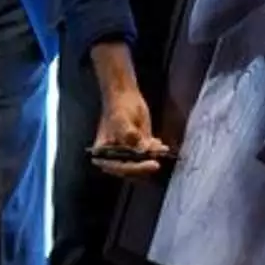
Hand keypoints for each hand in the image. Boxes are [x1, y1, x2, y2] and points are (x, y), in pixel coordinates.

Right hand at [88, 42, 167, 177]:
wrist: (124, 95)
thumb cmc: (118, 107)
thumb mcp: (122, 121)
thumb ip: (130, 136)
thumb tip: (141, 149)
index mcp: (103, 154)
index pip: (120, 167)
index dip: (136, 168)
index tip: (150, 164)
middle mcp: (114, 157)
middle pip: (132, 169)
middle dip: (146, 164)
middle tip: (158, 160)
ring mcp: (127, 153)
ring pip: (142, 162)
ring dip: (152, 157)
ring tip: (160, 149)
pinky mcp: (138, 148)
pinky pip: (147, 154)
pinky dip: (155, 151)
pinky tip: (161, 146)